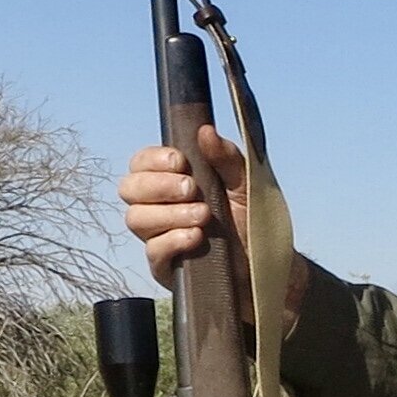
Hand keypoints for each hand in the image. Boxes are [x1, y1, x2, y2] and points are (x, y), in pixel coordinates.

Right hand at [118, 129, 240, 287]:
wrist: (266, 260)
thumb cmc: (250, 218)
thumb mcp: (245, 182)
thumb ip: (226, 157)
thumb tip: (206, 131)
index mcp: (171, 180)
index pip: (141, 163)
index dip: (153, 160)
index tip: (181, 162)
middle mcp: (158, 206)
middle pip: (129, 188)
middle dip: (158, 185)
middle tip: (192, 189)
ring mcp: (158, 235)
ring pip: (136, 218)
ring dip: (170, 213)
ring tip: (204, 216)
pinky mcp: (164, 265)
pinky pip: (153, 251)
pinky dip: (173, 240)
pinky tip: (196, 237)